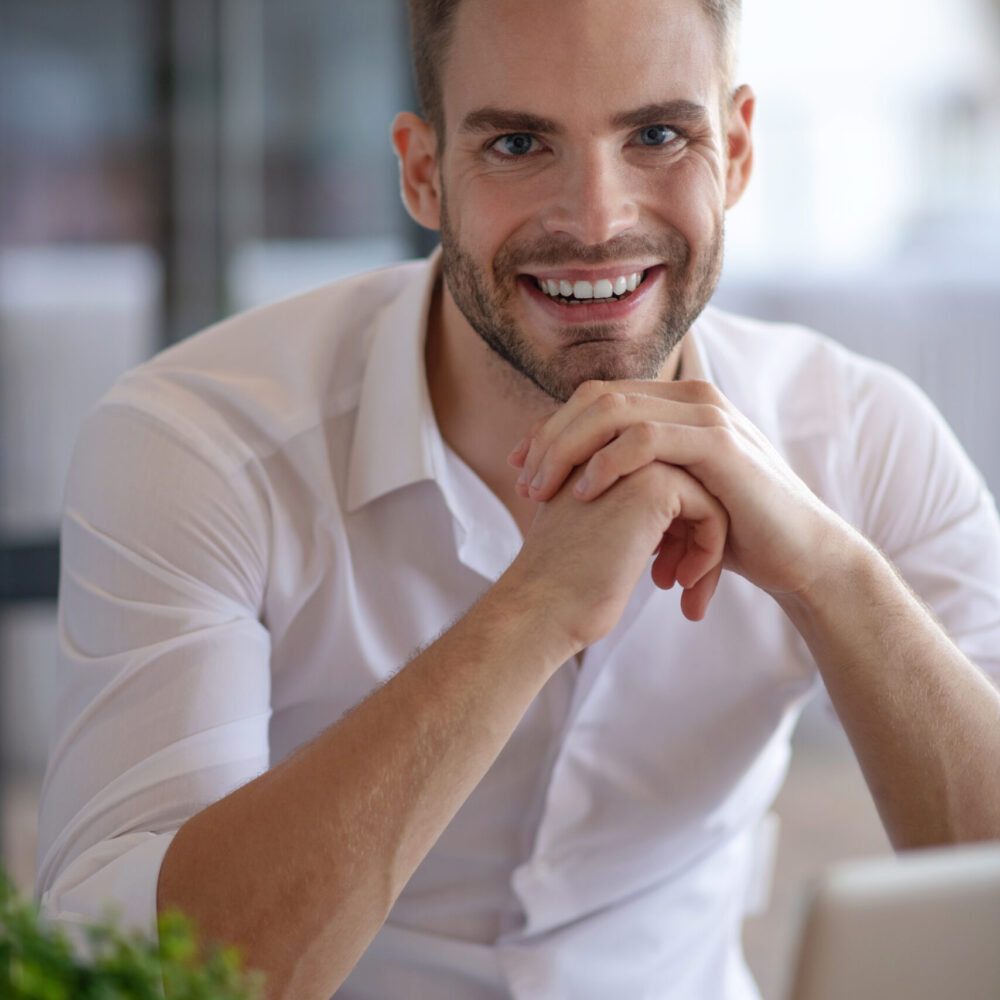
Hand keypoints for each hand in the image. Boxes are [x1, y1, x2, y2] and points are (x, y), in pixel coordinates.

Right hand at [502, 460, 727, 651]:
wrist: (542, 607)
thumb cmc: (561, 585)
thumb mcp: (588, 530)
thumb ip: (618, 510)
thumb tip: (670, 525)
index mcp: (594, 455)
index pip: (661, 481)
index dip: (671, 526)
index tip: (662, 568)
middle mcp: (613, 449)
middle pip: (685, 484)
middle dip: (690, 535)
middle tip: (678, 579)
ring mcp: (635, 461)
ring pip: (703, 495)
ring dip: (703, 546)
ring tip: (685, 585)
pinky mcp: (656, 485)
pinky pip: (710, 510)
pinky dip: (708, 550)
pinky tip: (684, 583)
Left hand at [508, 378, 845, 601]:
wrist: (798, 557)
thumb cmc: (733, 532)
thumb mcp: (673, 498)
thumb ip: (634, 479)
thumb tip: (576, 486)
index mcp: (675, 405)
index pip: (595, 400)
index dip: (550, 429)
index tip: (518, 467)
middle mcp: (689, 398)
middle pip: (595, 398)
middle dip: (550, 439)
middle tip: (523, 483)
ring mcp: (706, 416)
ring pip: (613, 411)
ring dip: (567, 450)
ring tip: (542, 492)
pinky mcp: (719, 444)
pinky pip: (645, 439)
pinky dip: (606, 462)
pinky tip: (585, 493)